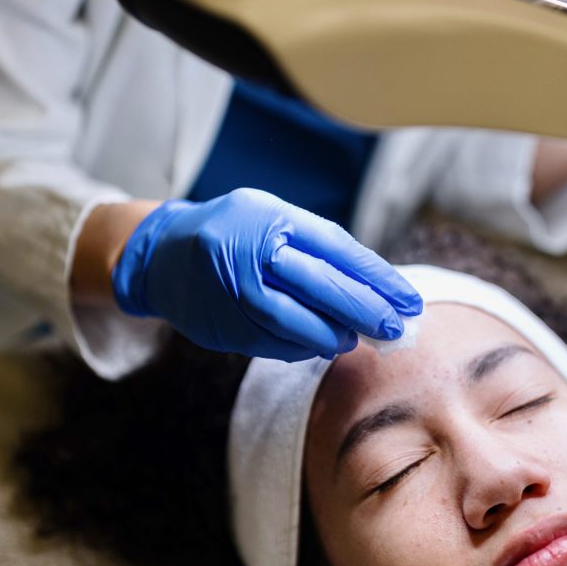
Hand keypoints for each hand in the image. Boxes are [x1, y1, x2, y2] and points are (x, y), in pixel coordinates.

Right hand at [111, 189, 422, 360]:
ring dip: (334, 336)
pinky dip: (302, 347)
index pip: (336, 249)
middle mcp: (249, 253)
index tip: (408, 300)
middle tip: (396, 329)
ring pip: (296, 323)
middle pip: (320, 287)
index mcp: (269, 218)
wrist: (158, 254)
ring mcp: (231, 292)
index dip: (377, 278)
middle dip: (364, 311)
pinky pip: (272, 343)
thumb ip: (317, 247)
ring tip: (356, 339)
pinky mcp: (221, 326)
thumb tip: (374, 287)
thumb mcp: (272, 218)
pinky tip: (321, 345)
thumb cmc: (232, 230)